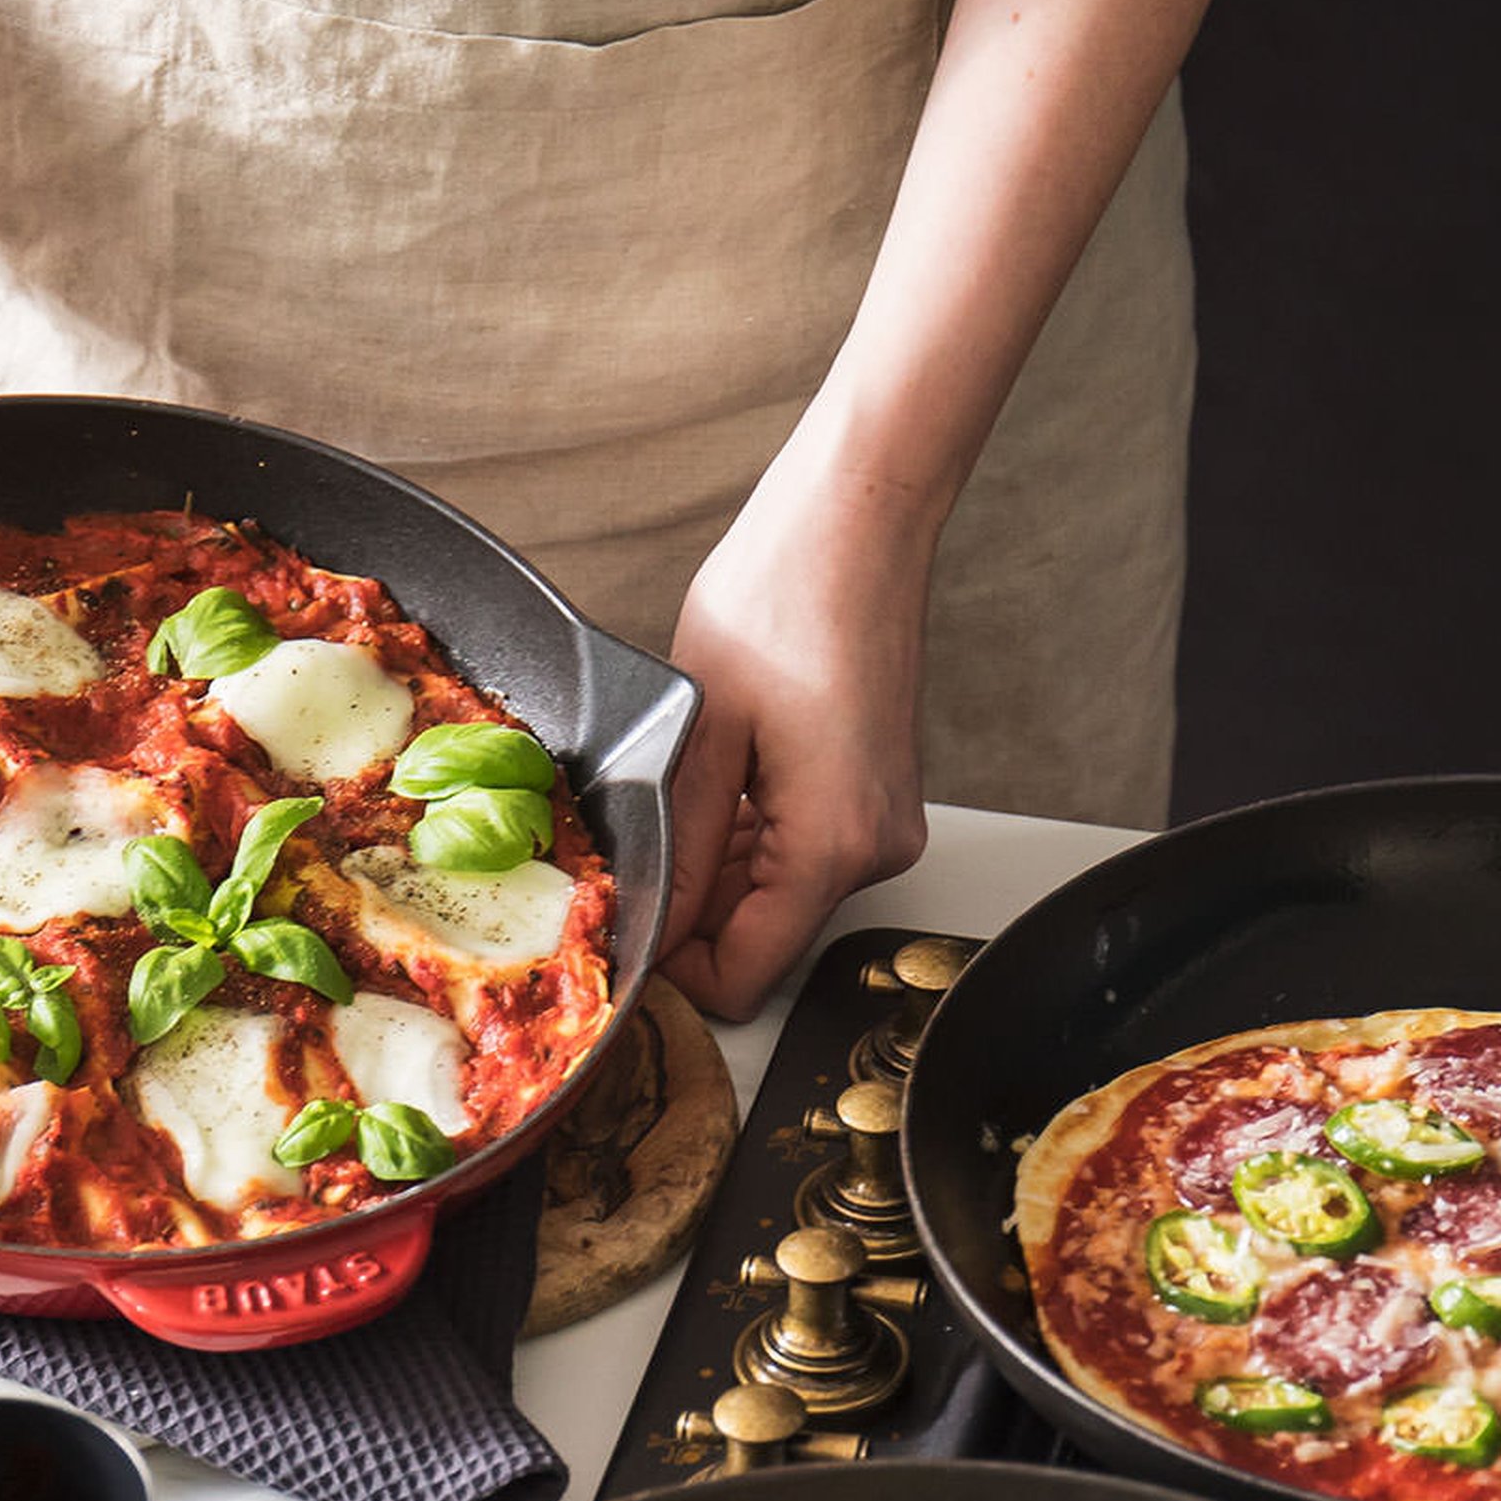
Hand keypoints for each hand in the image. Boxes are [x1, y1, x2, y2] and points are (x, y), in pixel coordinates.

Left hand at [658, 445, 933, 1018]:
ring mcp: (882, 822)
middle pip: (759, 939)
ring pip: (774, 896)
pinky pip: (796, 851)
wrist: (856, 522)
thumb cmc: (785, 597)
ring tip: (671, 794)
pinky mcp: (875, 795)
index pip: (744, 978)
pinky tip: (711, 784)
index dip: (671, 971)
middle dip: (686, 910)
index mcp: (833, 846)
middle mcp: (875, 848)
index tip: (619, 935)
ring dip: (712, 869)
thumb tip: (645, 928)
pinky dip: (744, 837)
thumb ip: (672, 849)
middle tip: (624, 853)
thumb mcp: (697, 738)